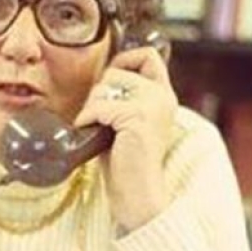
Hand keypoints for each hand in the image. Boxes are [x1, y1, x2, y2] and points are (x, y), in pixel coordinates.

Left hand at [74, 46, 178, 230]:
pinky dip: (87, 119)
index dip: (124, 59)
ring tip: (99, 130)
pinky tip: (91, 134)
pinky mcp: (138, 117)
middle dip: (98, 93)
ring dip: (92, 107)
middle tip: (99, 119)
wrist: (138, 194)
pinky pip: (99, 106)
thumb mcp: (129, 121)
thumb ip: (124, 98)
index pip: (148, 55)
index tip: (110, 80)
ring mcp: (152, 105)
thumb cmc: (127, 162)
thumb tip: (102, 80)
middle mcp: (162, 96)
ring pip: (104, 87)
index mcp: (164, 95)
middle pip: (115, 72)